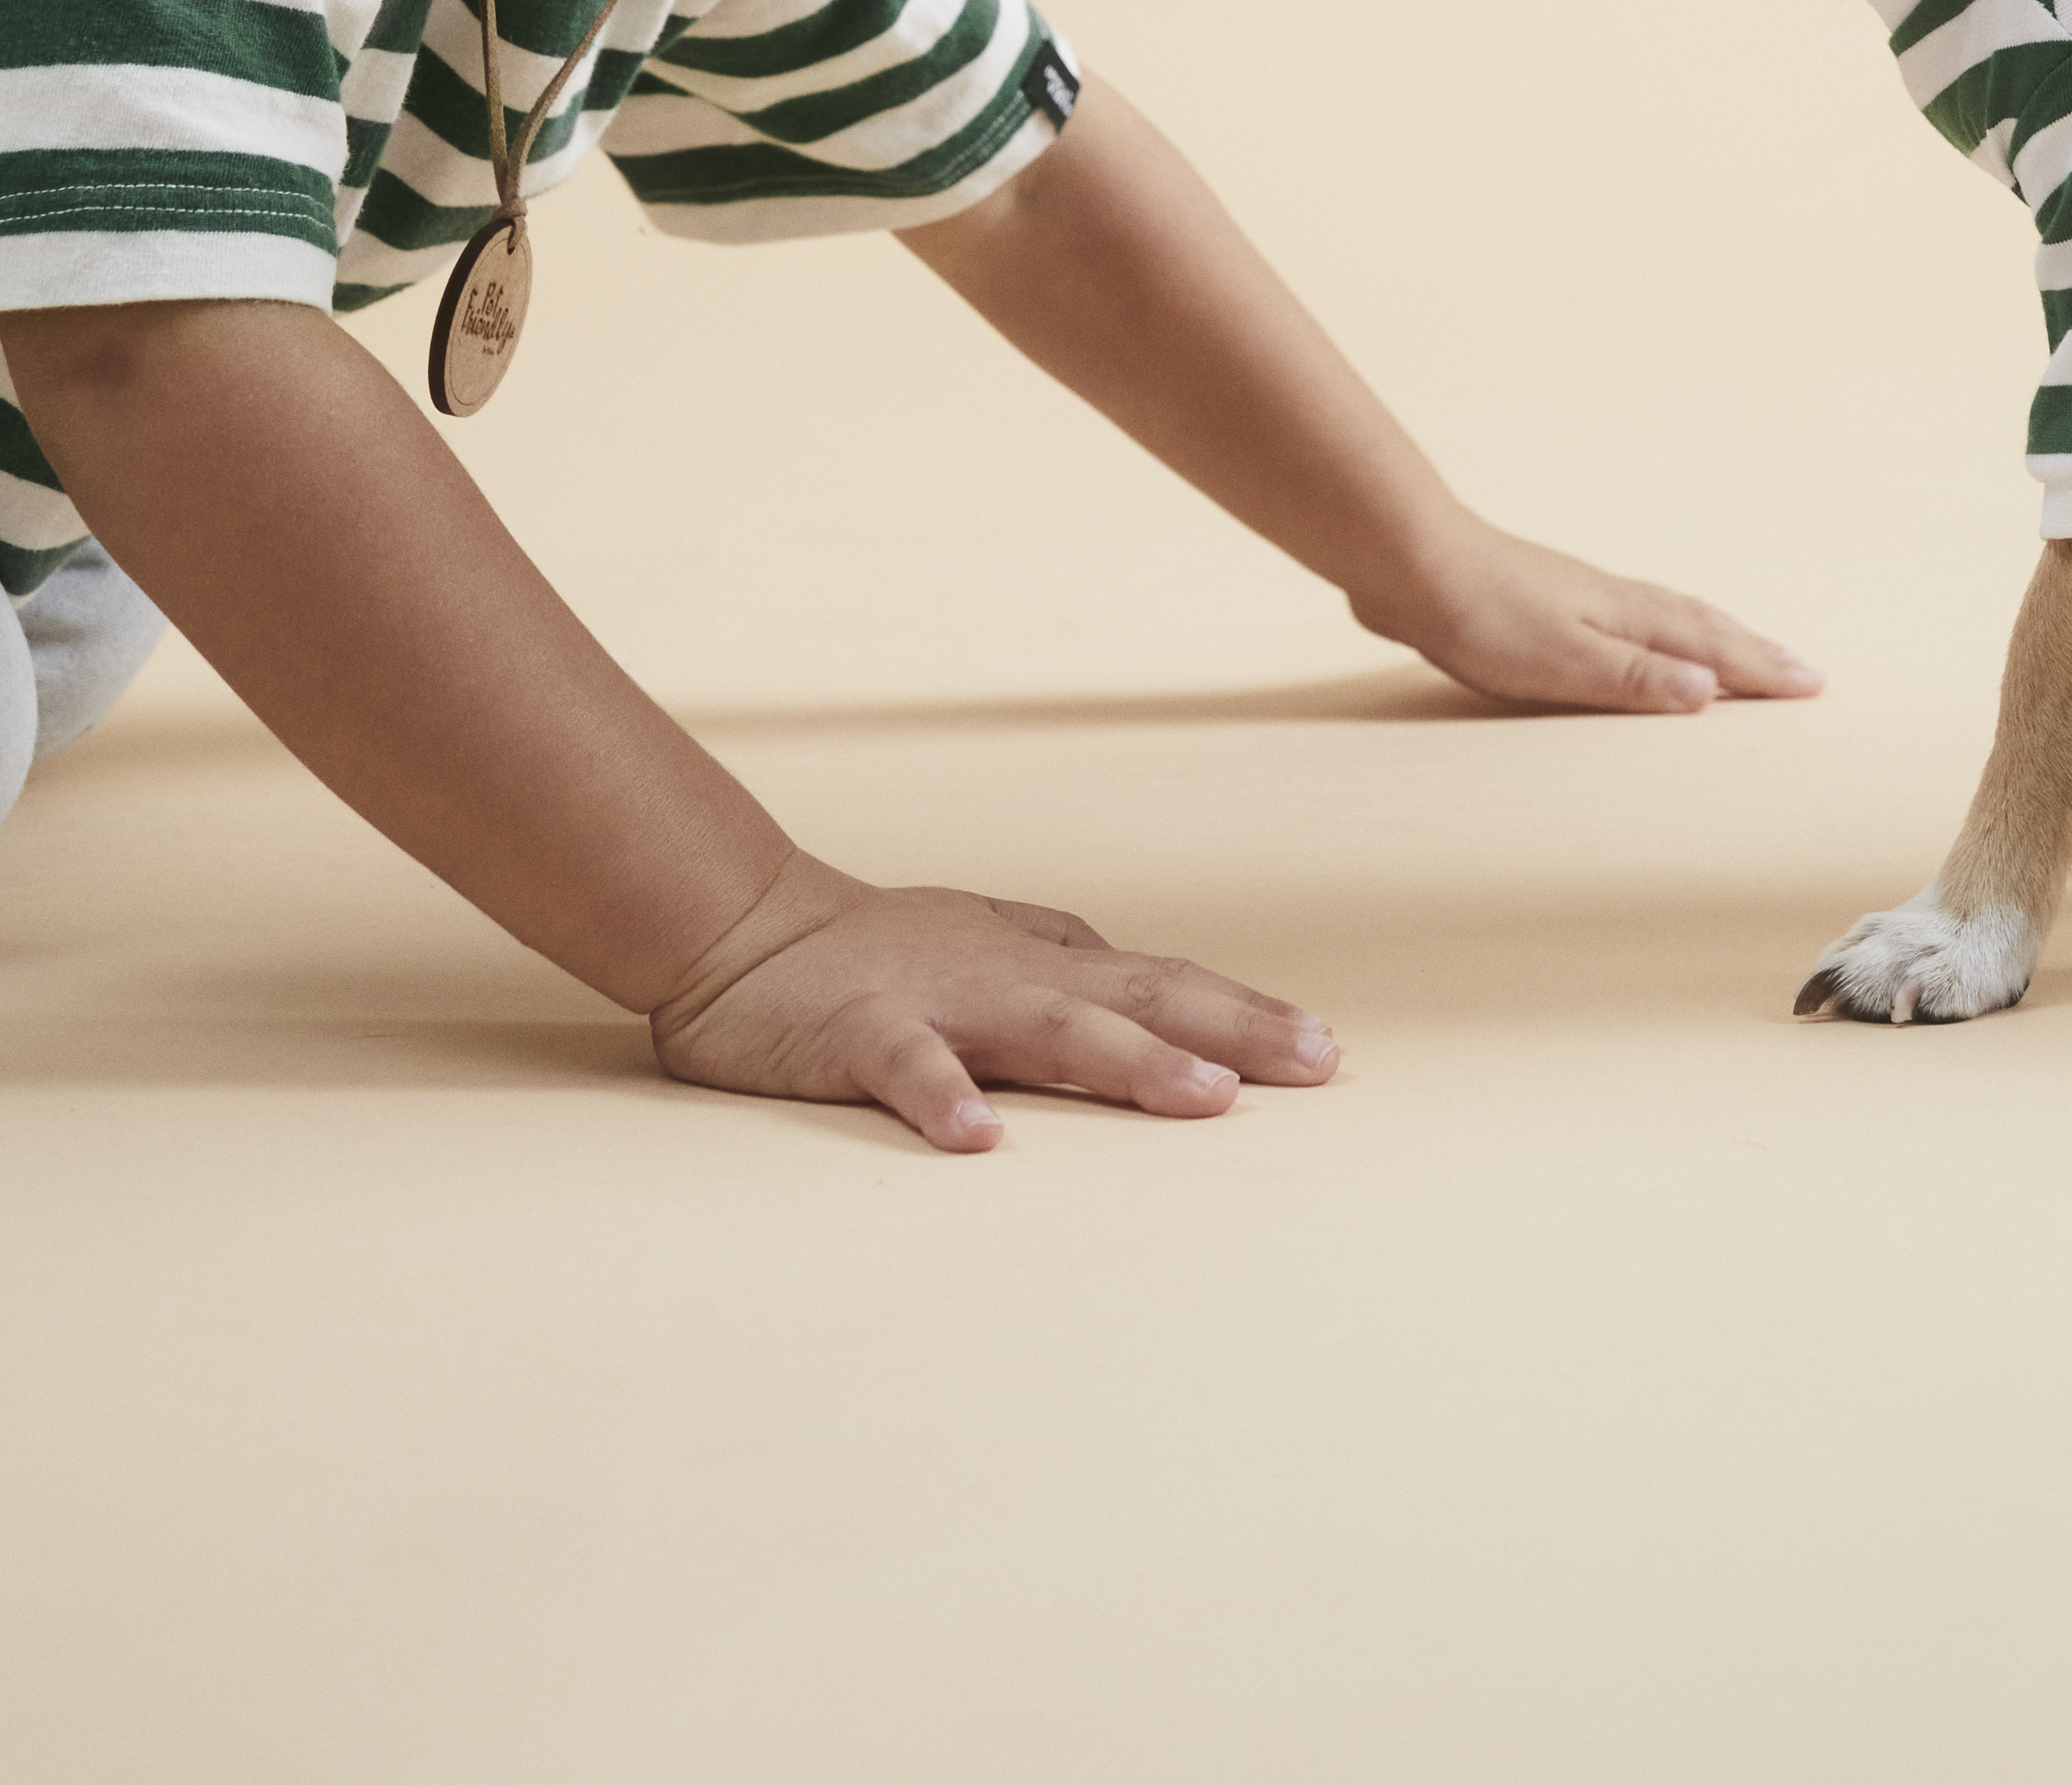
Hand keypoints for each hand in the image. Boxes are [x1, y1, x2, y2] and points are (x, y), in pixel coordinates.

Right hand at [652, 852, 1337, 1149]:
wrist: (745, 927)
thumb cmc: (877, 947)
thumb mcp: (989, 945)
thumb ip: (1067, 964)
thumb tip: (1149, 985)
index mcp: (1042, 965)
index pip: (1164, 984)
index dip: (1245, 1013)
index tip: (1326, 1049)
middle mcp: (1010, 975)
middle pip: (1139, 998)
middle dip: (1232, 1029)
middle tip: (1314, 1064)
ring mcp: (940, 999)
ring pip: (1050, 1030)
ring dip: (1132, 1062)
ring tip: (1204, 1097)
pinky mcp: (861, 1032)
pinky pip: (908, 1068)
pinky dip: (945, 1099)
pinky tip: (981, 1143)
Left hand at [1355, 521, 1825, 712]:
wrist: (1414, 562)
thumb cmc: (1484, 616)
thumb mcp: (1564, 662)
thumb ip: (1635, 679)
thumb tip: (1710, 691)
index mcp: (1627, 619)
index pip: (1711, 649)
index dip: (1762, 670)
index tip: (1813, 684)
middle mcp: (1615, 602)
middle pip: (1702, 626)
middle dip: (1754, 651)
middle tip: (1802, 669)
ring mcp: (1583, 597)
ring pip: (1670, 617)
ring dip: (1715, 638)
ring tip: (1742, 650)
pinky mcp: (1550, 604)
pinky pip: (1634, 620)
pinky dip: (1665, 632)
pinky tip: (1644, 640)